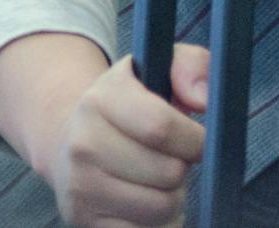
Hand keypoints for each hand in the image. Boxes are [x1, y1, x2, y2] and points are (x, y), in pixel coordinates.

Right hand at [43, 46, 208, 226]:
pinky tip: (145, 200)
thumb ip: (194, 67)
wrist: (73, 137)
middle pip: (167, 172)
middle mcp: (83, 143)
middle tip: (174, 157)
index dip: (194, 139)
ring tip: (160, 178)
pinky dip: (153, 223)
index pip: (161, 127)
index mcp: (103, 98)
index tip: (200, 140)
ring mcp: (78, 185)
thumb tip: (204, 100)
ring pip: (158, 207)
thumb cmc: (134, 101)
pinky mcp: (80, 218)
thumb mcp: (163, 66)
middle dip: (184, 168)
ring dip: (172, 197)